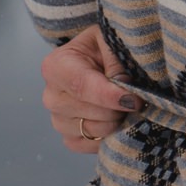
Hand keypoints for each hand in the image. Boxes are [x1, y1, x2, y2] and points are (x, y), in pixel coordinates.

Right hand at [38, 24, 127, 155]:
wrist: (95, 61)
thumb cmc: (102, 48)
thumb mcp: (108, 40)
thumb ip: (116, 60)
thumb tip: (124, 88)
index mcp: (55, 66)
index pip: (82, 86)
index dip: (111, 95)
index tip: (134, 99)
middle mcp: (51, 96)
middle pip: (92, 112)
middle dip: (118, 107)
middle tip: (133, 95)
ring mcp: (58, 120)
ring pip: (94, 130)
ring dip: (115, 121)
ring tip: (123, 105)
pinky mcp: (68, 138)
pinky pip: (91, 145)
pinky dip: (108, 136)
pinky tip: (115, 119)